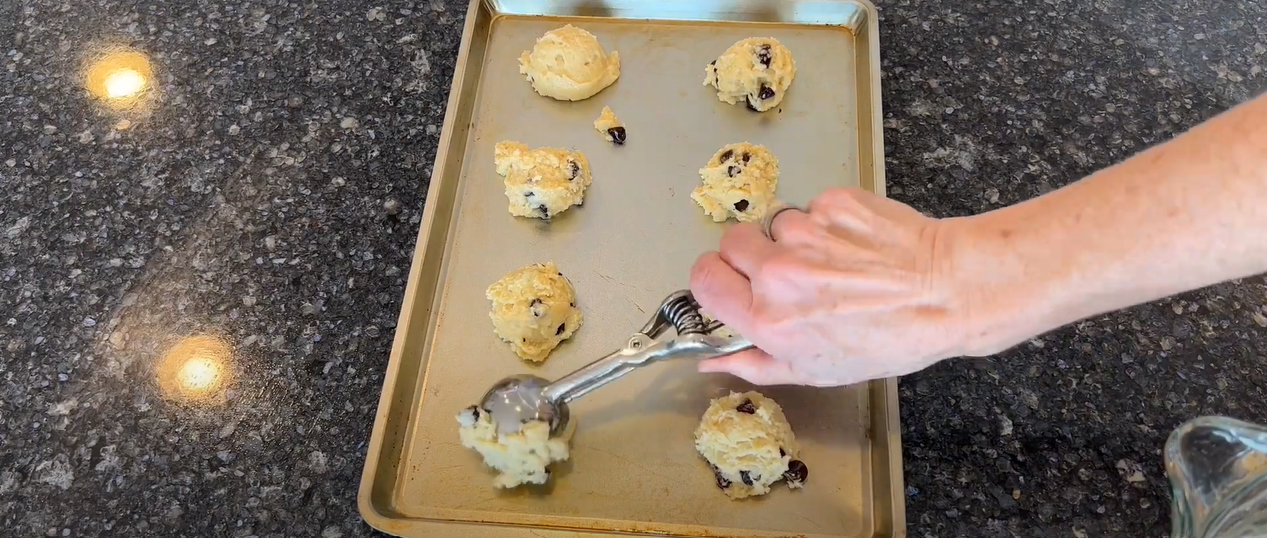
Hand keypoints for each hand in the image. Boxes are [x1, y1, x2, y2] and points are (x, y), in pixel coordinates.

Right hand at [689, 187, 972, 385]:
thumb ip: (755, 364)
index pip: (704, 280)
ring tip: (836, 261)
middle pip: (730, 242)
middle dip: (750, 254)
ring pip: (776, 224)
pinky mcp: (833, 203)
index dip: (714, 279)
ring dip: (796, 239)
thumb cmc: (889, 339)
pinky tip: (857, 244)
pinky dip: (829, 223)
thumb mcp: (816, 371)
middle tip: (784, 271)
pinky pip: (813, 208)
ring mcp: (806, 233)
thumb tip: (709, 361)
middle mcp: (779, 273)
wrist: (947, 292)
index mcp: (768, 319)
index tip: (730, 281)